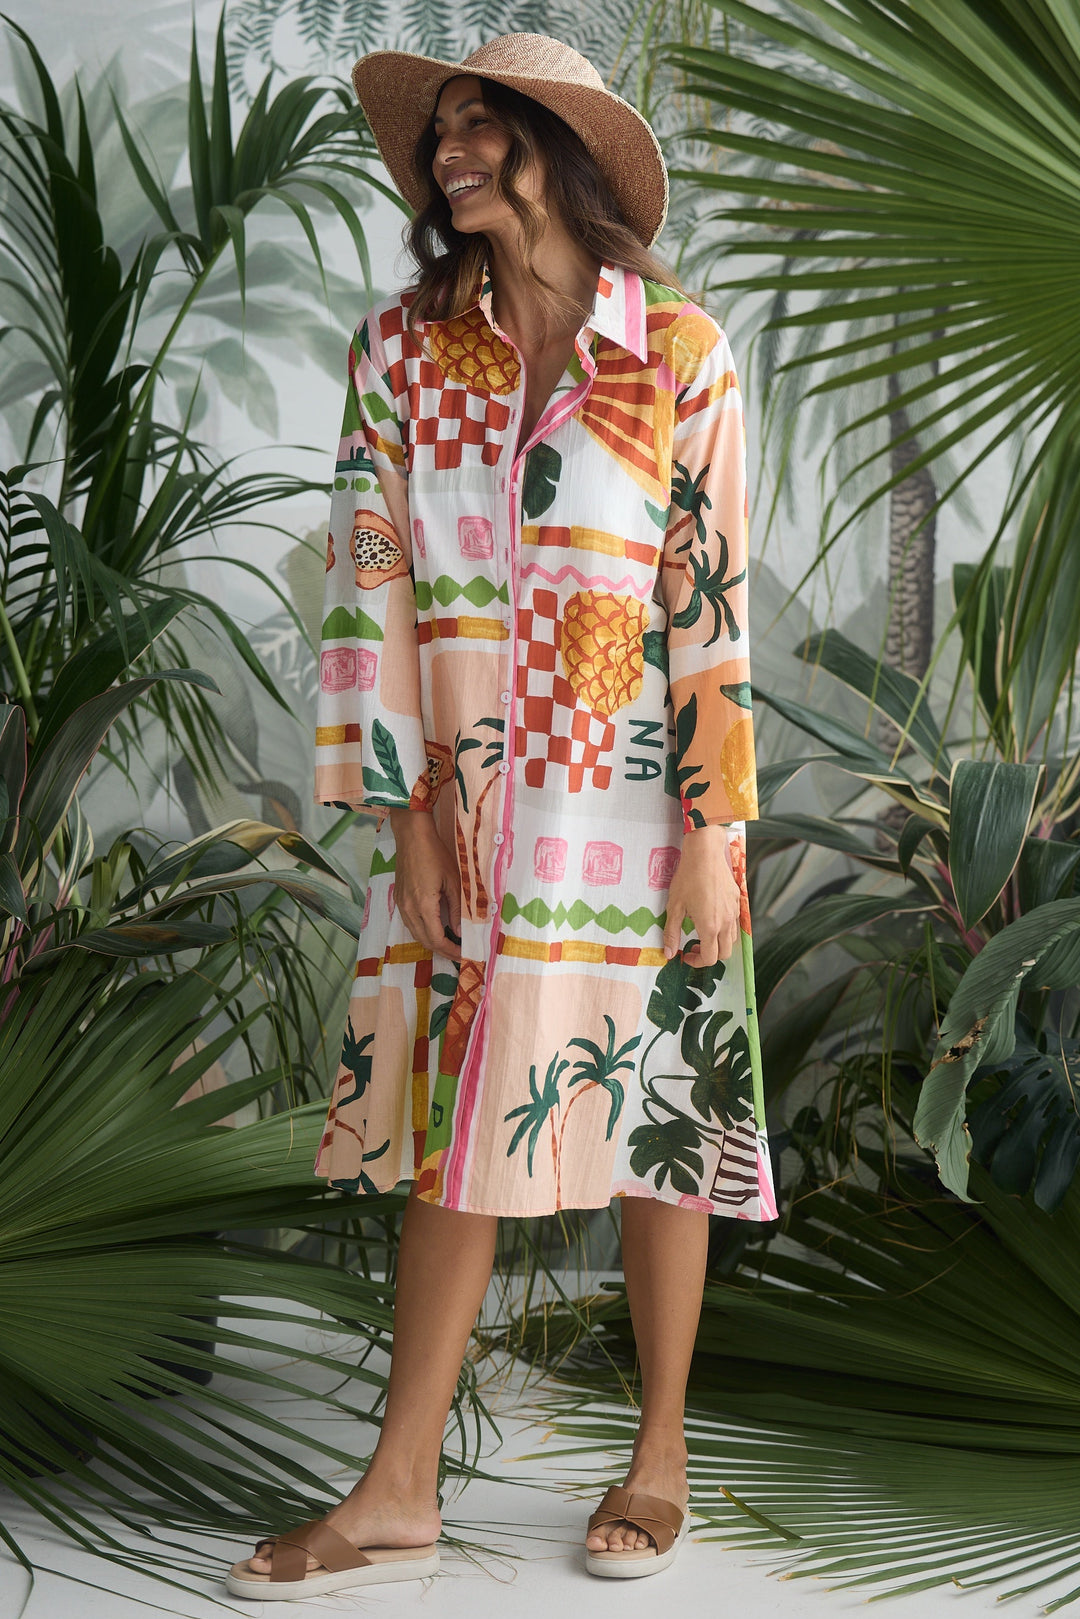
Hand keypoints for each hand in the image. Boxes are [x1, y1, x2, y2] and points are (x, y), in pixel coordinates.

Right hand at [387, 809, 461, 961]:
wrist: (412, 837)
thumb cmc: (435, 855)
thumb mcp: (453, 882)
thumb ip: (457, 910)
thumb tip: (460, 932)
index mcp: (423, 906)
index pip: (437, 939)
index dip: (450, 951)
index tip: (463, 955)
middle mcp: (409, 909)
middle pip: (424, 941)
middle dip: (441, 950)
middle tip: (458, 953)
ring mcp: (401, 905)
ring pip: (415, 934)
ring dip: (431, 942)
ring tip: (448, 943)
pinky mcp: (399, 899)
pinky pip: (409, 923)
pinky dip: (422, 931)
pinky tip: (434, 928)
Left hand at [662, 825, 740, 967]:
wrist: (705, 853)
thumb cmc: (687, 878)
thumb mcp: (674, 906)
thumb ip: (671, 933)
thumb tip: (669, 954)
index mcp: (710, 927)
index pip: (710, 958)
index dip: (697, 962)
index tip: (686, 955)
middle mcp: (726, 922)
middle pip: (725, 953)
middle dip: (709, 955)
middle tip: (693, 947)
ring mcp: (734, 912)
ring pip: (732, 939)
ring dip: (718, 943)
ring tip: (702, 933)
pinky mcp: (737, 901)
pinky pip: (735, 923)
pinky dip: (725, 928)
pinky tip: (711, 916)